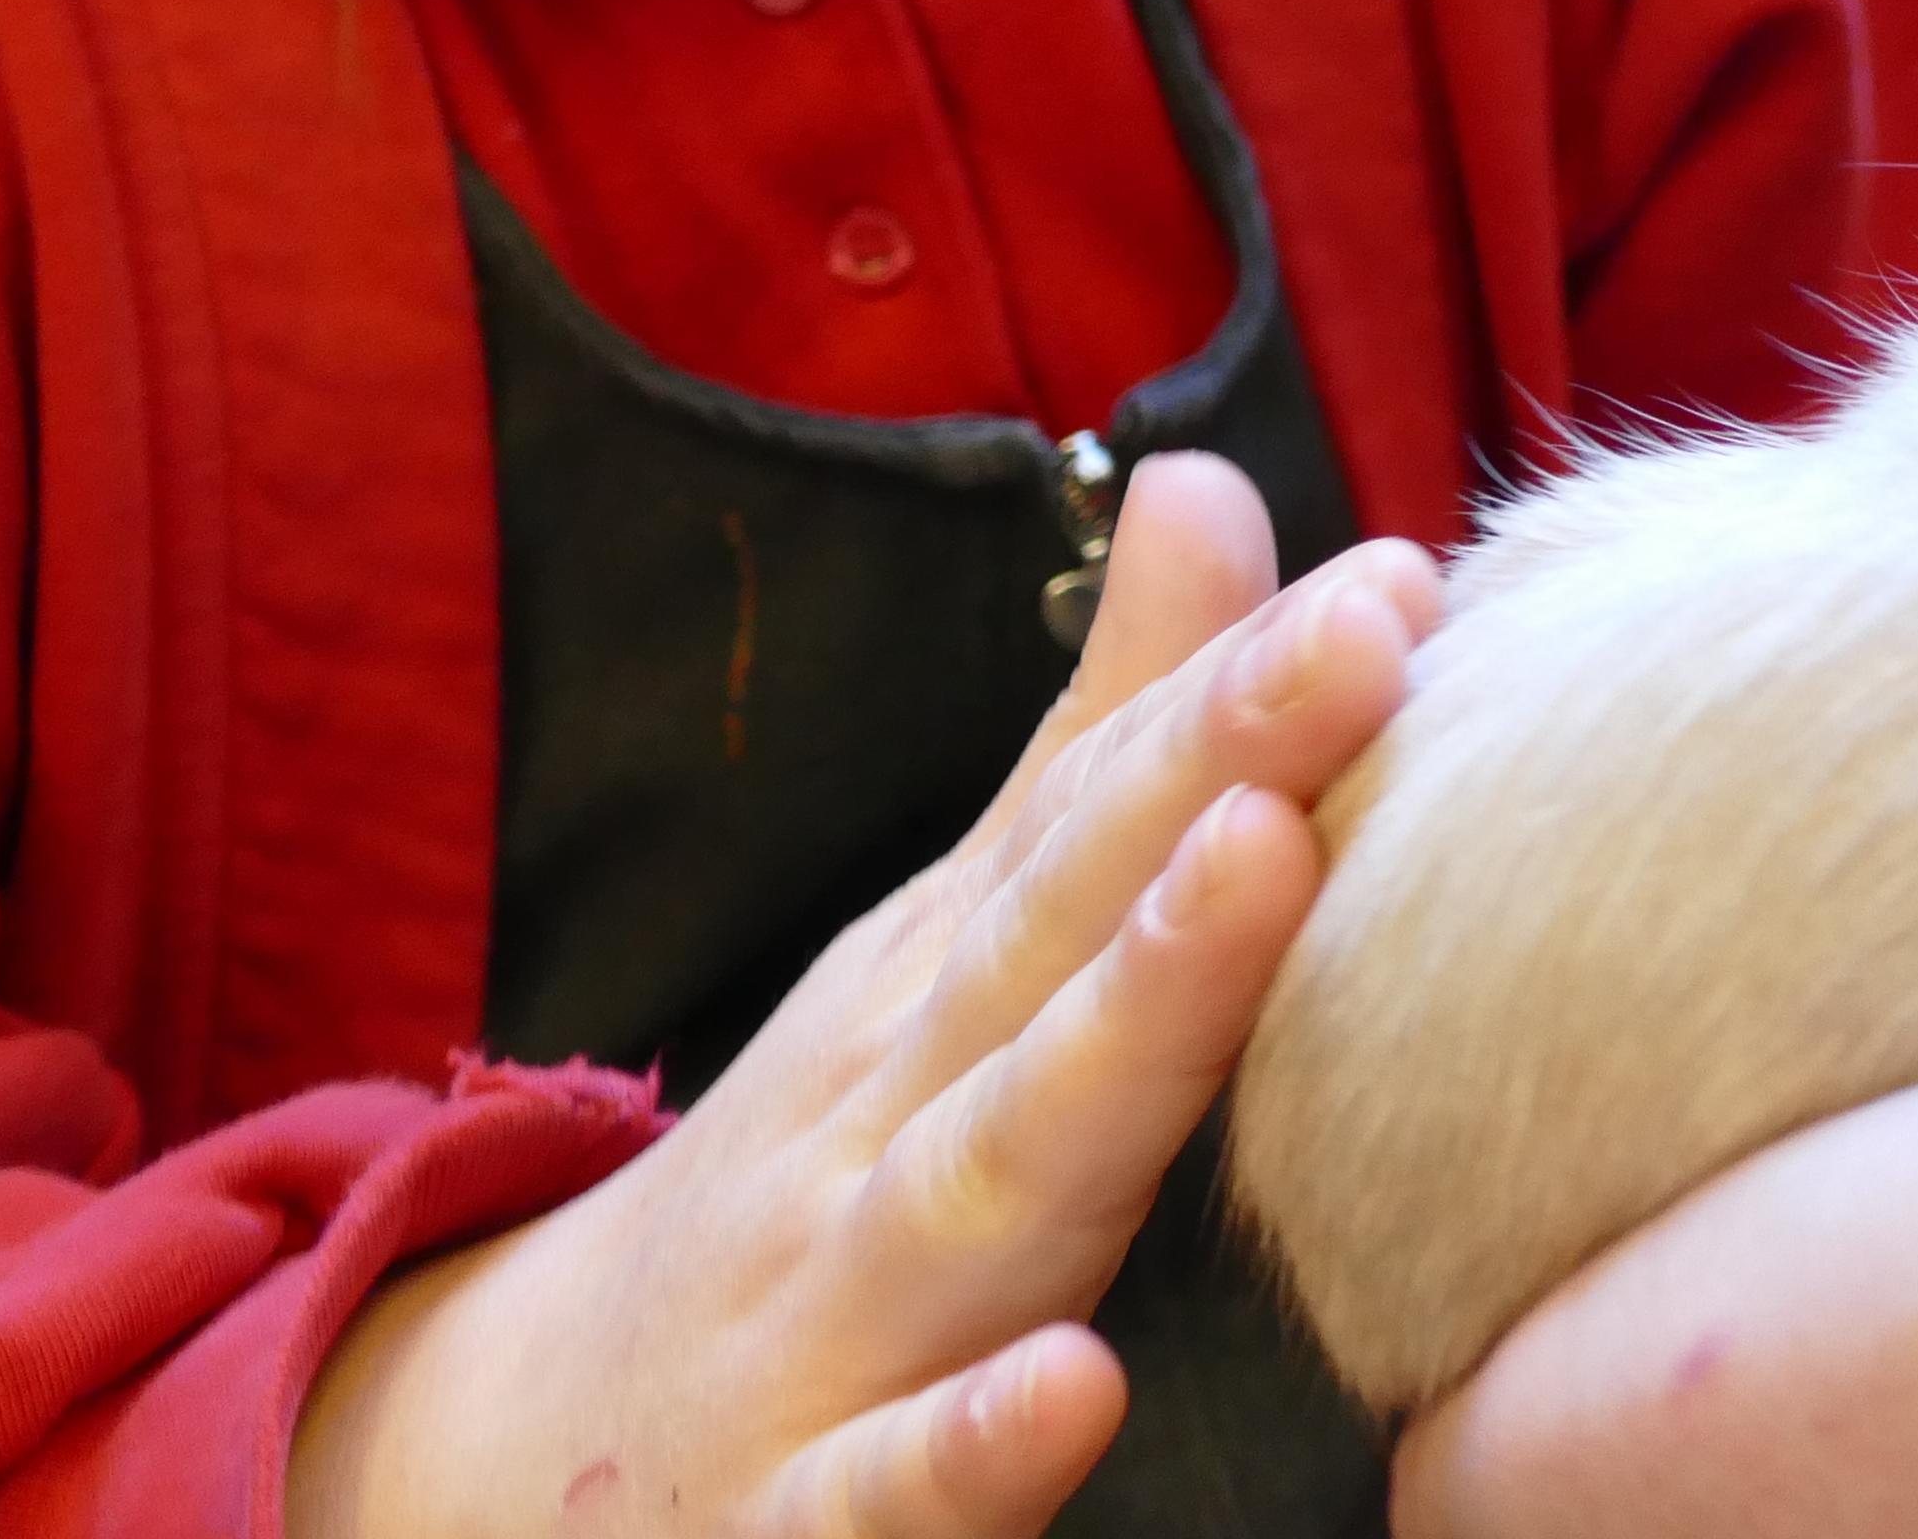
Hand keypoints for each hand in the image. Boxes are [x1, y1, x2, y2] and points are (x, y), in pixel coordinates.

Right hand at [290, 453, 1445, 1538]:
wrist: (512, 1481)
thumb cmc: (819, 1185)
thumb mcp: (949, 955)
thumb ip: (1100, 744)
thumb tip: (1216, 483)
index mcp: (948, 993)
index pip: (1104, 816)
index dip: (1247, 692)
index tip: (1405, 577)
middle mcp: (893, 1128)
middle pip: (1060, 944)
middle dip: (1207, 788)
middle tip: (1362, 650)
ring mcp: (837, 1325)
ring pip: (985, 1180)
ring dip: (1118, 1035)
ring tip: (1257, 878)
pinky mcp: (789, 1529)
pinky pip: (883, 1499)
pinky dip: (964, 1448)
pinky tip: (1077, 1391)